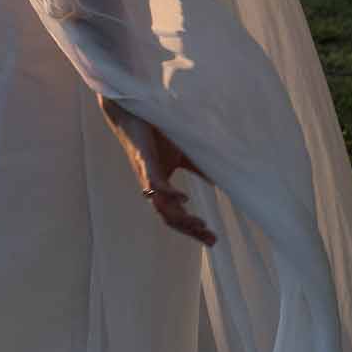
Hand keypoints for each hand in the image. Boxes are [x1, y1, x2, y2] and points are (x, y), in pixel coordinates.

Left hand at [98, 96, 217, 245]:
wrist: (134, 111)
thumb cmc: (156, 134)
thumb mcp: (183, 155)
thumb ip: (197, 169)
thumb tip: (217, 181)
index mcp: (160, 187)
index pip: (177, 215)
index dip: (193, 228)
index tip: (212, 239)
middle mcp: (152, 186)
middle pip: (171, 218)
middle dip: (191, 230)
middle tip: (211, 240)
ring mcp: (147, 175)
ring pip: (162, 206)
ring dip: (182, 218)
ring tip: (200, 224)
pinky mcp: (144, 161)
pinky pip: (156, 184)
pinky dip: (170, 194)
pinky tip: (185, 199)